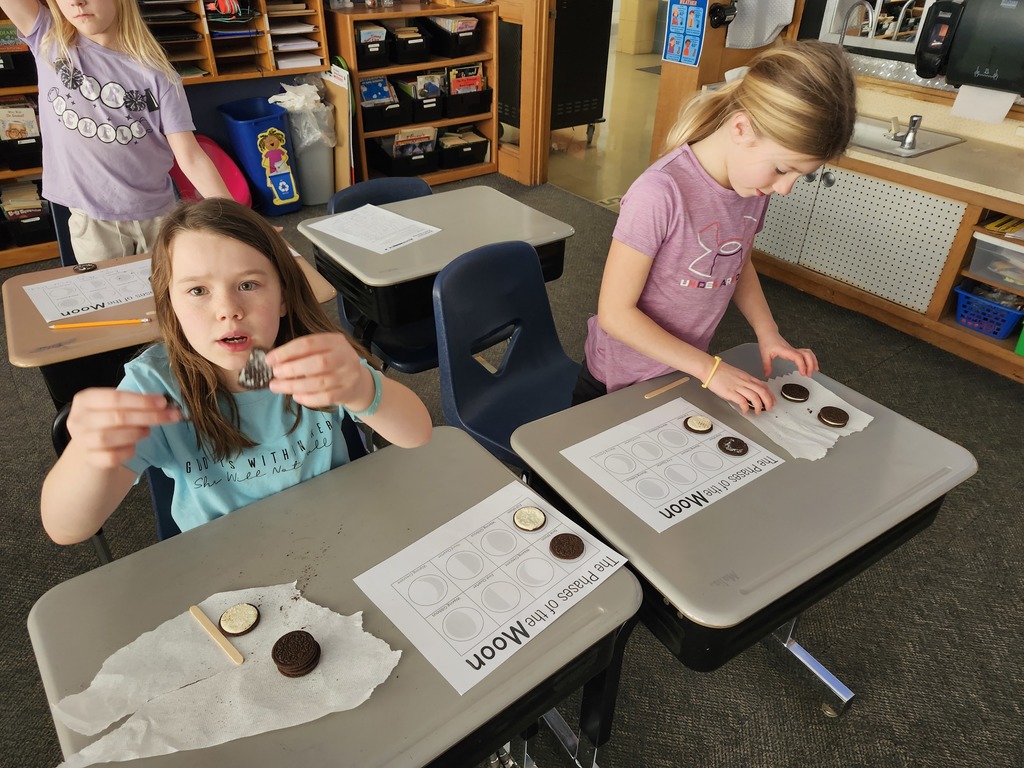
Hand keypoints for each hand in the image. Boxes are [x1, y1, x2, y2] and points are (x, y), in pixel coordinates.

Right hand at [66, 389, 180, 468]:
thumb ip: (134, 403)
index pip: (115, 397)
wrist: (90, 448)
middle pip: (117, 417)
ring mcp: (82, 441)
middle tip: (170, 416)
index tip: (163, 402)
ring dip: (136, 433)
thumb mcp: (115, 407)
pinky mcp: (89, 459)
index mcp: (85, 399)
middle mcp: (79, 419)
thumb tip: (163, 403)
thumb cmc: (108, 422)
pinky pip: (112, 457)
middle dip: (149, 416)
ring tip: (147, 431)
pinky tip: (133, 447)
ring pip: (110, 437)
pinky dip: (127, 452)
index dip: (141, 400)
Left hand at [266, 333, 372, 409]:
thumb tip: (273, 361)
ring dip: (294, 386)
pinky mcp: (346, 392)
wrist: (358, 382)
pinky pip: (326, 398)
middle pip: (317, 363)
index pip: (309, 343)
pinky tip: (295, 397)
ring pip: (320, 382)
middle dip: (291, 369)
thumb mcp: (321, 350)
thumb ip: (301, 353)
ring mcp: (348, 376)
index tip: (269, 360)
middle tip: (274, 374)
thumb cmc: (331, 363)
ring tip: (277, 387)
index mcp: (335, 341)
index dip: (287, 352)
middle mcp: (344, 356)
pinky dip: (308, 398)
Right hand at [704, 361, 775, 413]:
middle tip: (768, 408)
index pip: (764, 386)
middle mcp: (745, 382)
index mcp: (748, 378)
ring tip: (757, 412)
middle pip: (762, 392)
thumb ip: (745, 382)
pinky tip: (745, 411)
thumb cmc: (721, 372)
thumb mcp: (738, 375)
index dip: (770, 395)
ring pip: (755, 397)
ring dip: (758, 406)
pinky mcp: (730, 392)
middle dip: (768, 401)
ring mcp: (738, 387)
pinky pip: (742, 401)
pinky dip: (746, 408)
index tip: (772, 401)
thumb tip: (749, 391)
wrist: (711, 368)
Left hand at [756, 331, 817, 377]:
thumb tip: (767, 375)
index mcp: (785, 350)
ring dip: (813, 361)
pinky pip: (806, 353)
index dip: (802, 365)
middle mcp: (791, 349)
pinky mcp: (794, 350)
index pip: (797, 357)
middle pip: (807, 354)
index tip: (803, 373)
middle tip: (809, 375)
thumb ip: (766, 365)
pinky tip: (811, 365)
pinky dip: (810, 359)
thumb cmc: (767, 341)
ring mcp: (794, 349)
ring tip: (814, 370)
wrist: (768, 333)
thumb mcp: (764, 354)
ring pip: (808, 353)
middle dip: (810, 364)